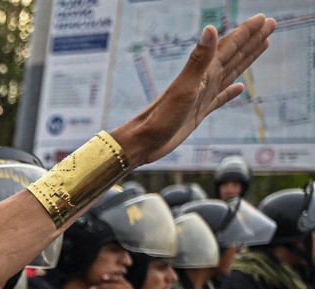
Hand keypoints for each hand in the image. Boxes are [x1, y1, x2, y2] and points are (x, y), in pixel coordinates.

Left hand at [112, 17, 275, 165]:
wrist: (144, 142)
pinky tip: (239, 87)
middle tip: (271, 23)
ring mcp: (202, 96)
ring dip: (246, 58)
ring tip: (262, 45)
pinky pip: (220, 98)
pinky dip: (231, 91)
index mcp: (203, 72)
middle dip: (252, 39)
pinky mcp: (199, 112)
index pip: (229, 47)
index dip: (247, 32)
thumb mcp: (184, 87)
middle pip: (234, 55)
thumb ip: (199, 60)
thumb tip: (210, 29)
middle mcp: (204, 81)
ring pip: (231, 72)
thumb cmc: (161, 116)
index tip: (264, 19)